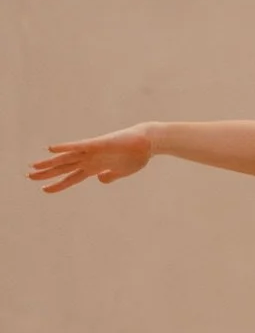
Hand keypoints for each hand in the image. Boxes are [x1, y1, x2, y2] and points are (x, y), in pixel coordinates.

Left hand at [28, 126, 152, 191]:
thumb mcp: (122, 172)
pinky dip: (65, 147)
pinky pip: (78, 146)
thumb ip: (109, 176)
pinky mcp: (97, 144)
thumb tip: (100, 179)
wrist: (148, 143)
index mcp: (95, 167)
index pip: (72, 177)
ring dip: (49, 163)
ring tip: (33, 166)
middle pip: (64, 167)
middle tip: (28, 175)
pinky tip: (51, 149)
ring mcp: (92, 151)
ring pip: (66, 158)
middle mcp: (90, 159)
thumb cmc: (137, 156)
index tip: (44, 189)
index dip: (58, 184)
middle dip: (47, 172)